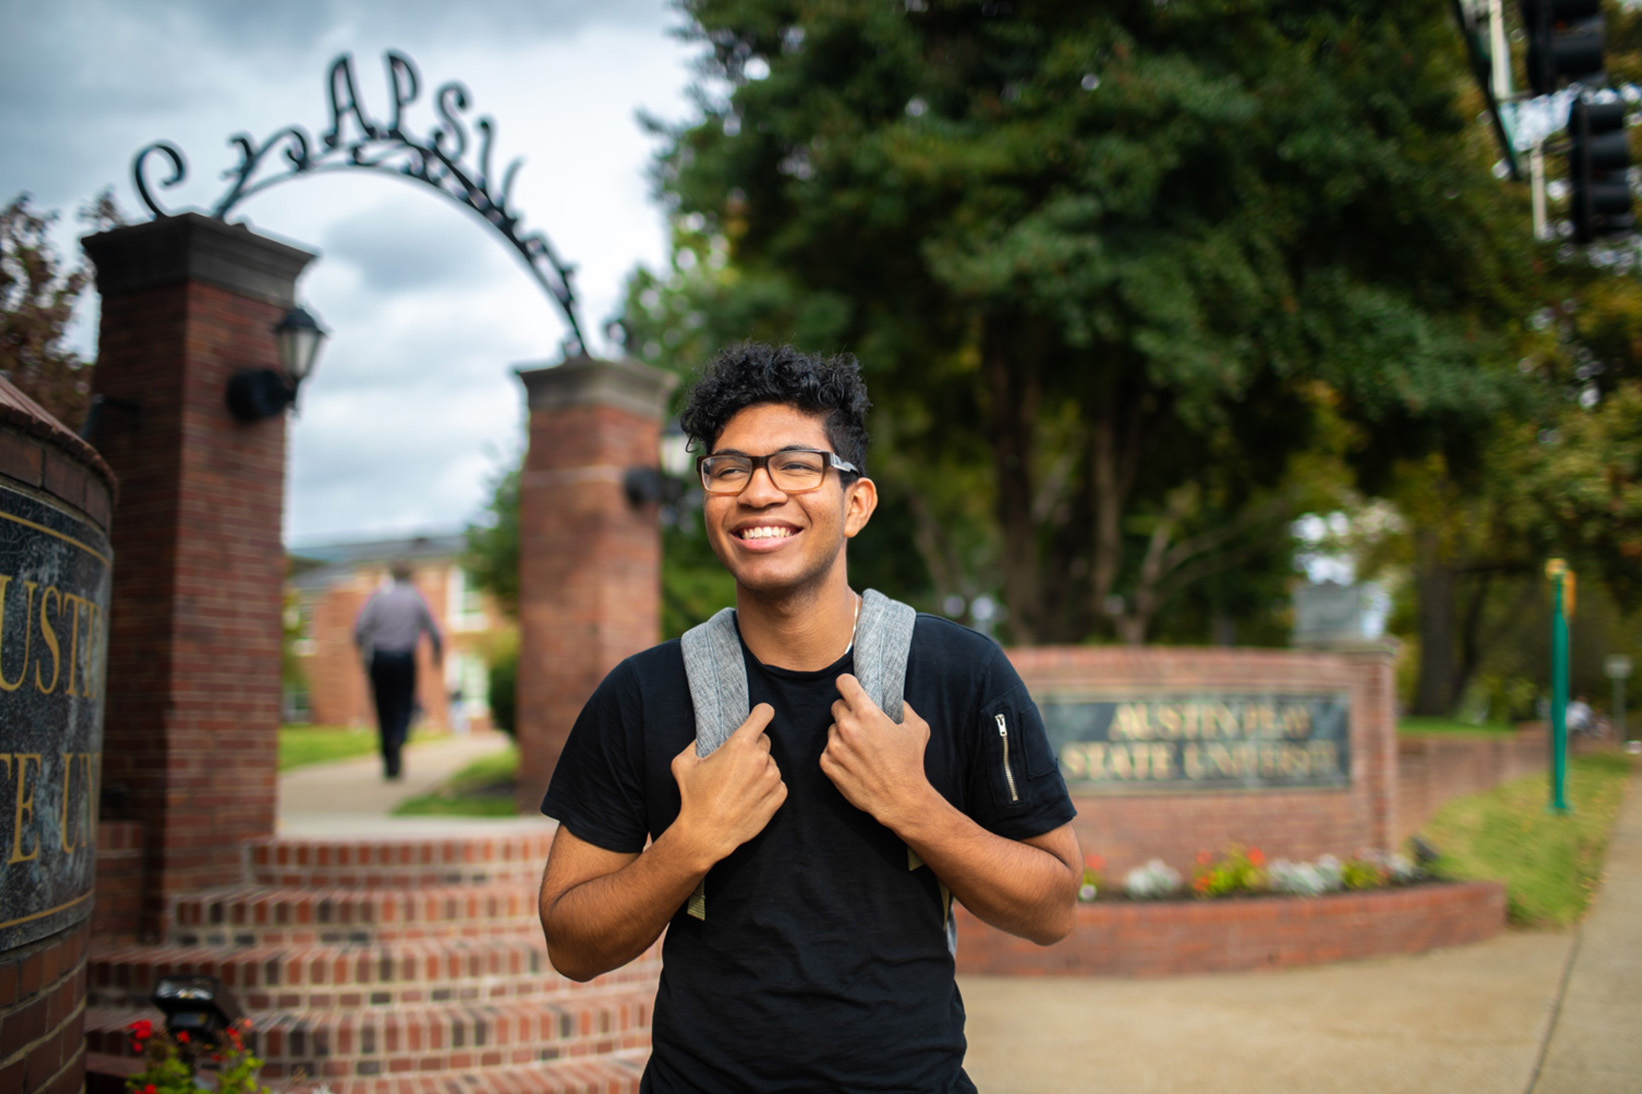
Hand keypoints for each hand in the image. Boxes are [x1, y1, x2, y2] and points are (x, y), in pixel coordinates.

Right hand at [669, 703, 785, 869]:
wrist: (707, 834)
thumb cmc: (694, 798)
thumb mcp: (683, 764)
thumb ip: (695, 743)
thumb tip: (703, 736)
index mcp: (740, 745)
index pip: (763, 713)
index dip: (761, 713)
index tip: (758, 717)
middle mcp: (760, 758)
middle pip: (764, 741)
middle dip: (753, 748)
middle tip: (736, 764)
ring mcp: (772, 778)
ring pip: (770, 763)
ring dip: (760, 769)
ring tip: (740, 786)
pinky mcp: (779, 796)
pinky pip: (777, 783)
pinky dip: (767, 787)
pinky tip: (749, 797)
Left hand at [820, 674, 933, 830]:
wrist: (900, 799)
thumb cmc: (910, 763)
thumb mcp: (917, 728)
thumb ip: (903, 707)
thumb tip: (893, 700)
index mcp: (867, 713)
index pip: (844, 683)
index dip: (848, 684)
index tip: (851, 688)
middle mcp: (848, 727)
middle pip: (837, 706)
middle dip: (848, 712)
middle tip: (862, 725)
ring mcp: (835, 747)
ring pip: (832, 729)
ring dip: (842, 734)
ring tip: (861, 748)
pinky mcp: (828, 764)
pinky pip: (827, 750)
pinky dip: (838, 753)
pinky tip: (854, 762)